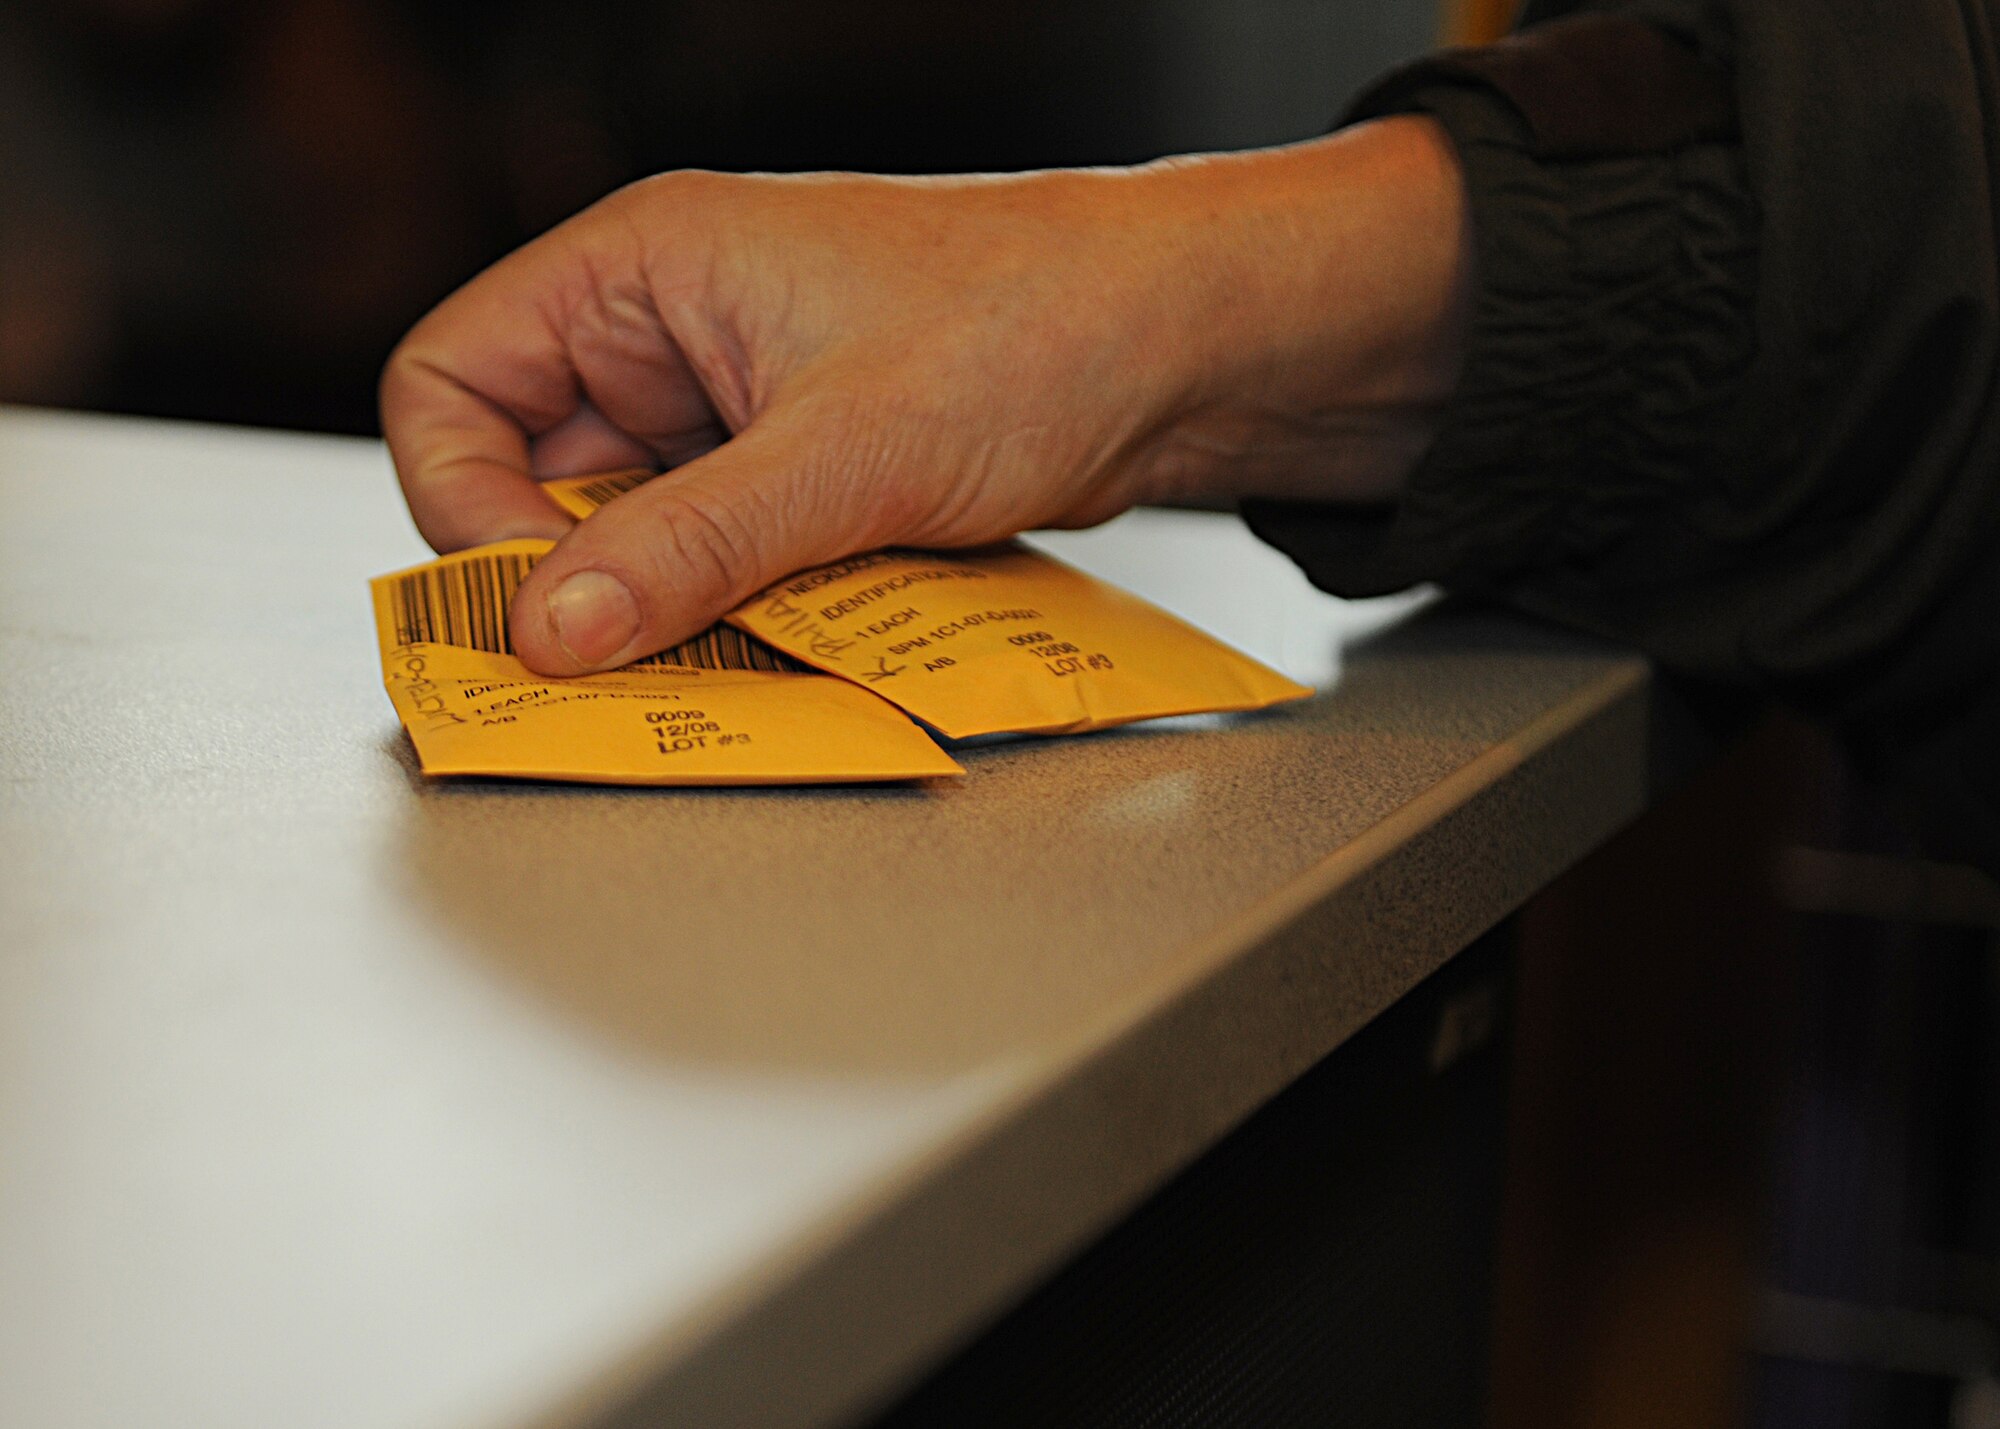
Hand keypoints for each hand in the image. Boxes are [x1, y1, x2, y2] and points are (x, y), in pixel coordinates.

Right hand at [380, 116, 1468, 674]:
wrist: (1185, 344)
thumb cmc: (1037, 321)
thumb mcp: (844, 450)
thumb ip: (687, 545)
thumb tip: (553, 629)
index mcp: (643, 267)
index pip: (453, 382)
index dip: (467, 503)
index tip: (537, 601)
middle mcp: (672, 330)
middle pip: (535, 476)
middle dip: (579, 576)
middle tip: (630, 662)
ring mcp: (736, 405)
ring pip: (634, 532)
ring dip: (671, 604)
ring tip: (735, 647)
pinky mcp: (799, 468)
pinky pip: (719, 554)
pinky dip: (739, 607)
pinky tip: (791, 636)